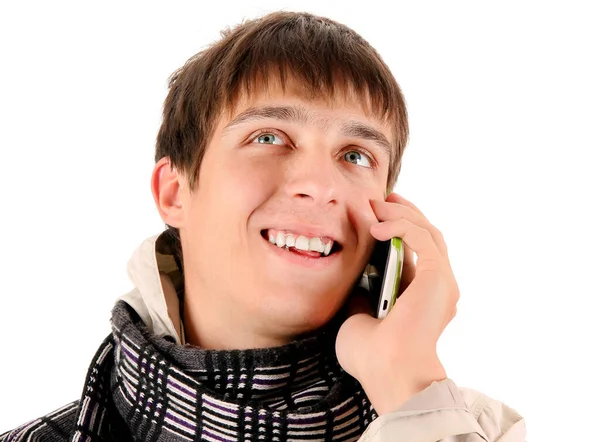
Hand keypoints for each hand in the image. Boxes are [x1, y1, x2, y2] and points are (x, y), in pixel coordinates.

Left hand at [335, 193, 459, 414]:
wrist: (386, 371)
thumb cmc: (371, 355)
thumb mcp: (359, 316)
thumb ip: (363, 294)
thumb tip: (356, 276)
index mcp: (422, 296)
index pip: (418, 250)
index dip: (400, 227)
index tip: (378, 214)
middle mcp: (438, 287)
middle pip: (427, 235)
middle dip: (403, 212)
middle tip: (381, 199)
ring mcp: (442, 282)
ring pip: (428, 231)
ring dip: (402, 213)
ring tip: (377, 204)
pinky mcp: (439, 276)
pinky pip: (422, 237)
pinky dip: (401, 225)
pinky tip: (378, 226)